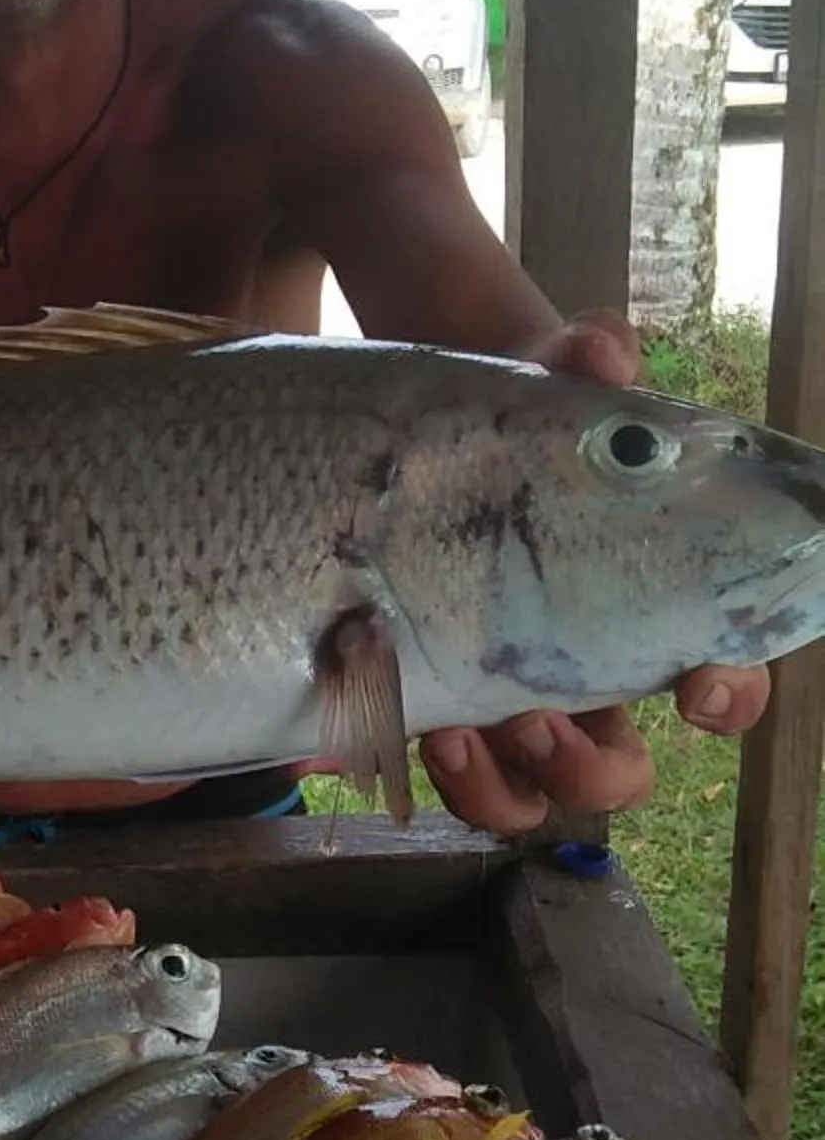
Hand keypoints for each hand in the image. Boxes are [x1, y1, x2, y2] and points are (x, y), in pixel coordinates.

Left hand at [418, 308, 768, 835]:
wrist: (411, 428)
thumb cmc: (508, 417)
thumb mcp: (542, 382)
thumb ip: (580, 364)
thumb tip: (602, 349)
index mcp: (638, 604)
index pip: (720, 669)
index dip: (729, 693)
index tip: (700, 689)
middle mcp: (579, 667)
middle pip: (619, 766)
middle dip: (592, 766)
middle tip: (540, 719)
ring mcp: (502, 694)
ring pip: (535, 791)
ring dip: (507, 782)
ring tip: (459, 729)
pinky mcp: (430, 704)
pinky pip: (452, 781)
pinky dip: (438, 774)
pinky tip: (411, 725)